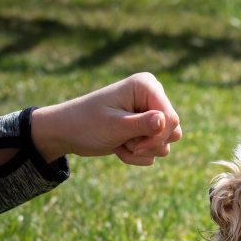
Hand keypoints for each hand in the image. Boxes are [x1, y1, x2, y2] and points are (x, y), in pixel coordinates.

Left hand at [31, 72, 182, 165]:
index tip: (135, 145)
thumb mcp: (114, 126)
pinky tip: (120, 147)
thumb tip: (166, 121)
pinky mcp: (146, 128)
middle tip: (127, 144)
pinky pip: (155, 150)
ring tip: (120, 144)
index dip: (157, 136)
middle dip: (149, 145)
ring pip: (165, 143)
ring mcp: (150, 113)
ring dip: (142, 151)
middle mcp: (152, 96)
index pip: (171, 118)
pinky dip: (137, 155)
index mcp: (146, 85)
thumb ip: (142, 124)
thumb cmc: (86, 124)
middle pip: (173, 131)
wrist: (67, 132)